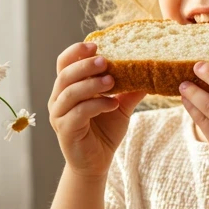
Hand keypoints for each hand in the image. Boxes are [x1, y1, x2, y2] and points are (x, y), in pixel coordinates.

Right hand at [48, 42, 145, 179]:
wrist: (96, 163)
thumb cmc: (104, 132)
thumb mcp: (120, 106)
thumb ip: (129, 89)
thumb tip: (149, 70)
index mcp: (68, 88)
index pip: (65, 63)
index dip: (76, 52)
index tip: (96, 45)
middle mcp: (58, 99)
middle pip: (65, 74)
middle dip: (85, 65)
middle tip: (105, 61)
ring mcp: (59, 115)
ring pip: (70, 92)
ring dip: (91, 84)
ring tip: (112, 81)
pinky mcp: (65, 130)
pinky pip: (78, 112)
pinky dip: (96, 105)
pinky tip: (112, 104)